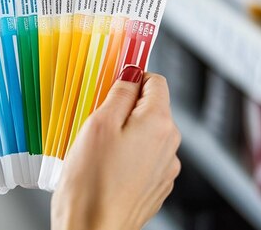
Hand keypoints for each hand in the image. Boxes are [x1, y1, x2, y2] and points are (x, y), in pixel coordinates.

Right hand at [51, 66, 180, 229]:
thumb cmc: (91, 184)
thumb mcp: (98, 124)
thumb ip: (119, 93)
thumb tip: (131, 73)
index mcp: (159, 124)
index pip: (156, 81)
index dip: (134, 76)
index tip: (116, 78)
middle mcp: (170, 146)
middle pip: (152, 108)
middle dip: (125, 107)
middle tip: (96, 118)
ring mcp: (165, 169)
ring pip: (146, 134)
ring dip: (125, 133)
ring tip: (98, 148)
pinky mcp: (155, 187)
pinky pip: (143, 158)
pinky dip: (127, 155)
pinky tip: (105, 166)